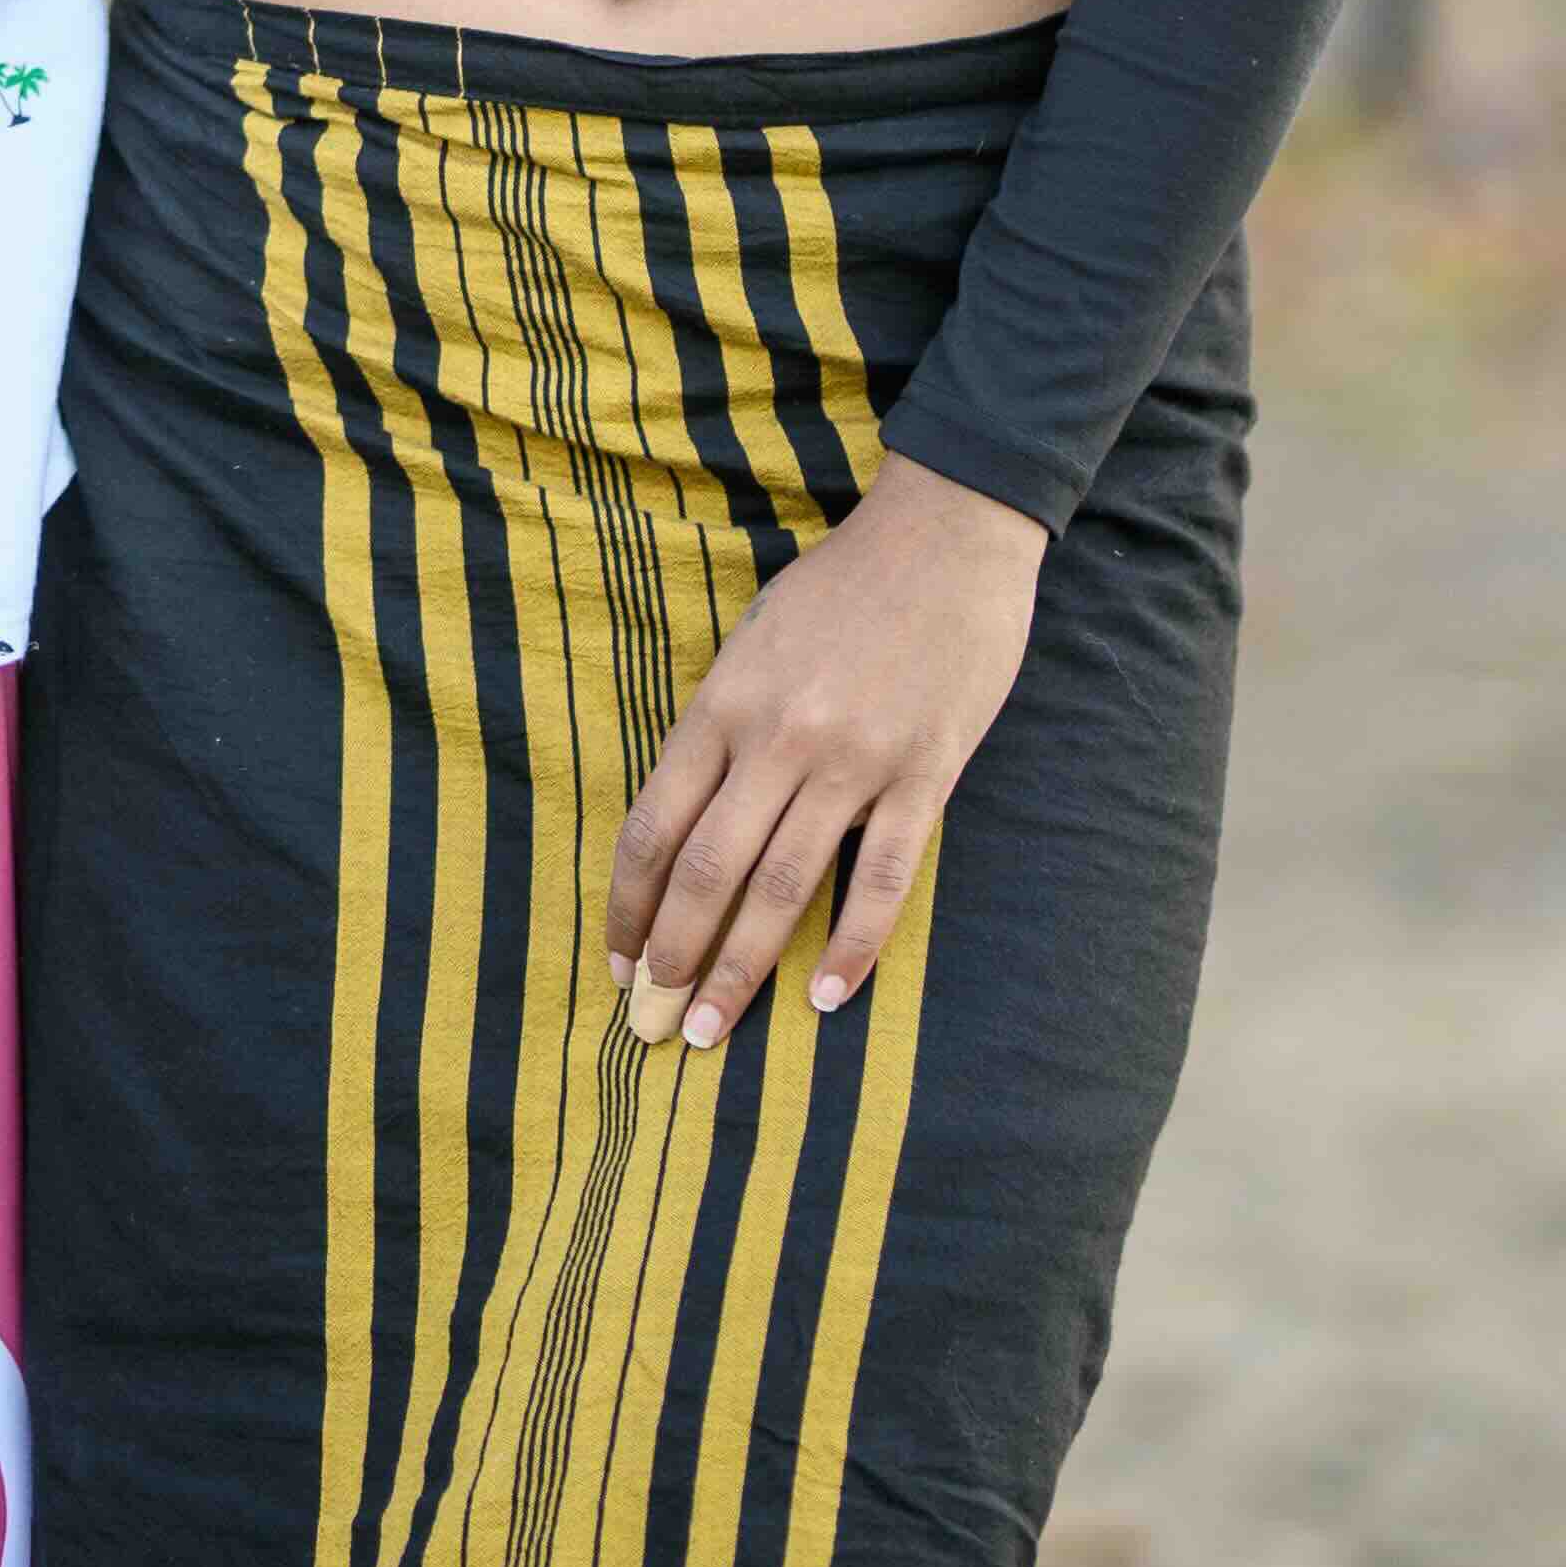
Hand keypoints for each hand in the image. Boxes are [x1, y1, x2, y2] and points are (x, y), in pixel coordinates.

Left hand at [599, 452, 1046, 1052]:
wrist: (948, 535)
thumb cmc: (841, 587)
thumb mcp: (752, 639)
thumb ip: (719, 725)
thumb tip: (686, 814)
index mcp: (723, 703)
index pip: (654, 827)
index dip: (629, 905)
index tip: (617, 961)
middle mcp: (777, 739)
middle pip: (708, 873)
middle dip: (673, 958)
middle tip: (652, 1028)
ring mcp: (853, 761)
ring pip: (783, 888)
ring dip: (742, 971)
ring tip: (709, 1032)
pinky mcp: (925, 774)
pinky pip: (882, 878)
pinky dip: (853, 945)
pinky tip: (825, 999)